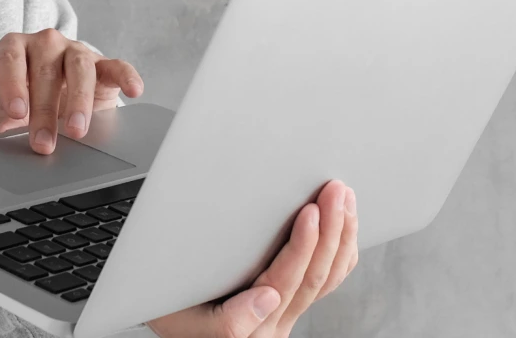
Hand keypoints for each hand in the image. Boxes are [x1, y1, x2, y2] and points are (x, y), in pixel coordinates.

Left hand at [0, 28, 143, 152]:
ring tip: (76, 130)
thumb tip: (0, 130)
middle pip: (45, 70)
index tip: (16, 112)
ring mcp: (75, 51)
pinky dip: (126, 76)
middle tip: (43, 143)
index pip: (10, 58)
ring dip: (78, 100)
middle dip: (44, 110)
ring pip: (79, 66)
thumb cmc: (23, 105)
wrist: (50, 104)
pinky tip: (134, 90)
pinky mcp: (103, 64)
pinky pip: (117, 65)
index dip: (12, 84)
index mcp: (15, 50)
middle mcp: (45, 44)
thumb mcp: (2, 115)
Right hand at [145, 180, 358, 337]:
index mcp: (243, 328)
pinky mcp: (293, 304)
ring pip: (327, 279)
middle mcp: (271, 326)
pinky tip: (345, 224)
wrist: (178, 322)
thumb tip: (268, 298)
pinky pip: (329, 281)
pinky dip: (341, 249)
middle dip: (329, 230)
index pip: (281, 284)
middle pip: (312, 279)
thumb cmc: (170, 308)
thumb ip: (224, 322)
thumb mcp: (178, 315)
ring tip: (343, 198)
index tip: (309, 212)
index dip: (300, 247)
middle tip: (334, 190)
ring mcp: (285, 316)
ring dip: (340, 234)